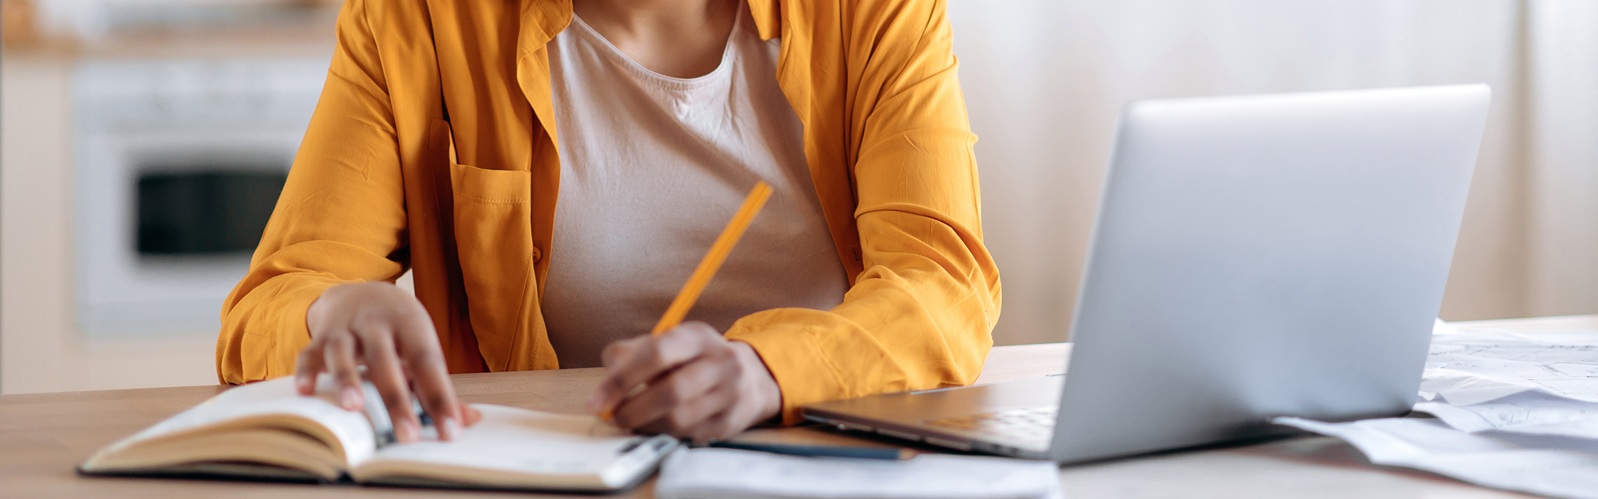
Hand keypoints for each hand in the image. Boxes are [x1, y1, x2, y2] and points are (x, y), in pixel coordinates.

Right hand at [295, 282, 479, 442]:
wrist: (362, 292)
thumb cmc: (399, 331)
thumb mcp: (421, 347)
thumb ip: (439, 386)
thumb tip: (468, 422)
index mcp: (411, 326)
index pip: (429, 363)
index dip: (441, 398)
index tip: (451, 431)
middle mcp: (377, 324)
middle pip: (386, 361)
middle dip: (396, 399)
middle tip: (407, 437)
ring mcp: (346, 329)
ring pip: (344, 352)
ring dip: (347, 379)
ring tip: (353, 408)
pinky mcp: (319, 337)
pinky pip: (309, 353)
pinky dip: (306, 371)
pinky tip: (306, 393)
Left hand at [587, 322, 781, 441]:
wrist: (751, 378)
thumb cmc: (695, 360)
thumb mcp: (669, 344)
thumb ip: (633, 352)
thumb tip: (609, 370)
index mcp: (698, 336)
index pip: (656, 353)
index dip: (621, 379)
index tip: (596, 401)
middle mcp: (720, 362)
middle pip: (670, 391)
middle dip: (632, 410)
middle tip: (613, 418)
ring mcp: (730, 394)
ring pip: (680, 419)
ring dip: (646, 426)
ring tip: (632, 422)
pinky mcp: (731, 422)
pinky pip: (689, 435)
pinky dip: (664, 434)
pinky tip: (655, 427)